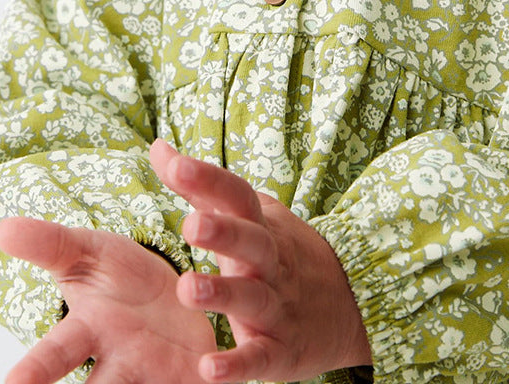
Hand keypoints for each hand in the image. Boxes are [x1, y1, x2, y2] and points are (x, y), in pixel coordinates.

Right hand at [0, 216, 215, 383]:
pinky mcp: (197, 383)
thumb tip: (0, 228)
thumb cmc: (121, 278)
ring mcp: (157, 378)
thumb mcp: (86, 252)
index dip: (34, 374)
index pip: (54, 354)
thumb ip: (49, 244)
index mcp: (87, 333)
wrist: (177, 295)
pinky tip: (211, 380)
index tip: (12, 383)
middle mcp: (119, 366)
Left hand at [150, 139, 371, 382]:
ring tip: (187, 289)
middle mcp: (270, 262)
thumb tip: (158, 147)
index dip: (208, 179)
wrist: (350, 303)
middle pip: (250, 241)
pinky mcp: (280, 352)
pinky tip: (208, 370)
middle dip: (223, 232)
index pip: (235, 195)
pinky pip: (259, 360)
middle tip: (191, 225)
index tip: (175, 165)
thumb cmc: (277, 249)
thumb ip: (199, 186)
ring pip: (250, 298)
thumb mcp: (245, 213)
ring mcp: (277, 306)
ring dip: (221, 294)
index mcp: (259, 225)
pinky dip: (237, 366)